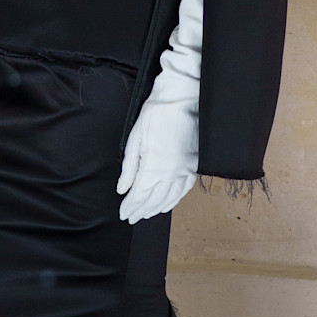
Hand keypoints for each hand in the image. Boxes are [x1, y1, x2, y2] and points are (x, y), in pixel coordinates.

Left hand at [117, 95, 197, 224]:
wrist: (181, 98)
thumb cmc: (156, 114)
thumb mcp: (134, 139)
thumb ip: (129, 168)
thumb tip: (122, 189)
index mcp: (154, 167)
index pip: (139, 196)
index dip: (130, 207)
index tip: (123, 214)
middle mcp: (171, 173)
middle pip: (153, 200)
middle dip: (140, 211)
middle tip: (131, 218)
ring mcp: (185, 170)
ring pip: (169, 198)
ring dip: (155, 209)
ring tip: (145, 215)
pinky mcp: (194, 165)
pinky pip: (184, 190)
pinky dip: (174, 200)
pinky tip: (166, 204)